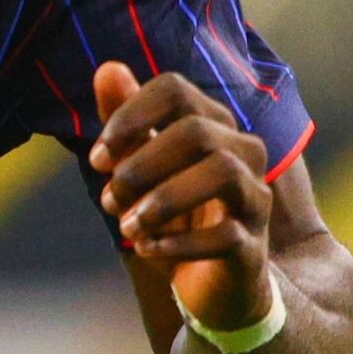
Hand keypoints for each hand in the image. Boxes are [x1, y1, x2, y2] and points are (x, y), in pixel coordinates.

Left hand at [88, 62, 273, 331]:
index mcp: (213, 126)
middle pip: (197, 131)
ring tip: (127, 228)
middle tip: (109, 198)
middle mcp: (243, 153)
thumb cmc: (173, 216)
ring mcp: (254, 200)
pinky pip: (226, 235)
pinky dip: (179, 243)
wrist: (209, 285)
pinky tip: (147, 249)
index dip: (131, 116)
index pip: (175, 90)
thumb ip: (127, 121)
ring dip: (162, 200)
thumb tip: (107, 68)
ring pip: (222, 172)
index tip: (98, 158)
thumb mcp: (141, 168)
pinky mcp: (254, 248)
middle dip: (142, 164)